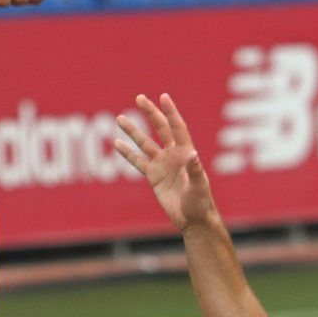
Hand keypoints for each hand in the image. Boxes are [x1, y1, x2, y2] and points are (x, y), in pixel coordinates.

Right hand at [114, 92, 217, 230]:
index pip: (177, 127)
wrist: (193, 220)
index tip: (163, 97)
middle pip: (160, 129)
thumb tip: (192, 153)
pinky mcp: (154, 176)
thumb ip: (195, 170)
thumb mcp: (199, 186)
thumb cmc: (201, 202)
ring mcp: (162, 164)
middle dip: (150, 113)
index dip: (171, 112)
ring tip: (119, 118)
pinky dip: (127, 153)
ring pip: (145, 143)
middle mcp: (173, 155)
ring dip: (133, 131)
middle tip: (139, 97)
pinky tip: (117, 143)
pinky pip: (138, 162)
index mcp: (186, 152)